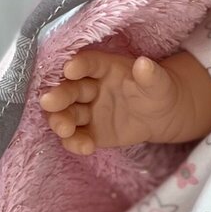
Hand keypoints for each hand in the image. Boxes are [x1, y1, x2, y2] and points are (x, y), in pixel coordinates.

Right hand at [38, 50, 190, 153]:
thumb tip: (144, 64)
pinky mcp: (89, 131)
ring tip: (64, 130)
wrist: (161, 114)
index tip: (70, 69)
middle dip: (58, 96)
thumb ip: (150, 75)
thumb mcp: (159, 82)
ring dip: (60, 120)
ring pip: (67, 114)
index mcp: (105, 68)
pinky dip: (75, 143)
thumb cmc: (157, 90)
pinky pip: (77, 137)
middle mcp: (90, 86)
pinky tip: (85, 148)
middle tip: (49, 102)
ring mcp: (87, 110)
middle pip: (69, 90)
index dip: (79, 65)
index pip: (88, 64)